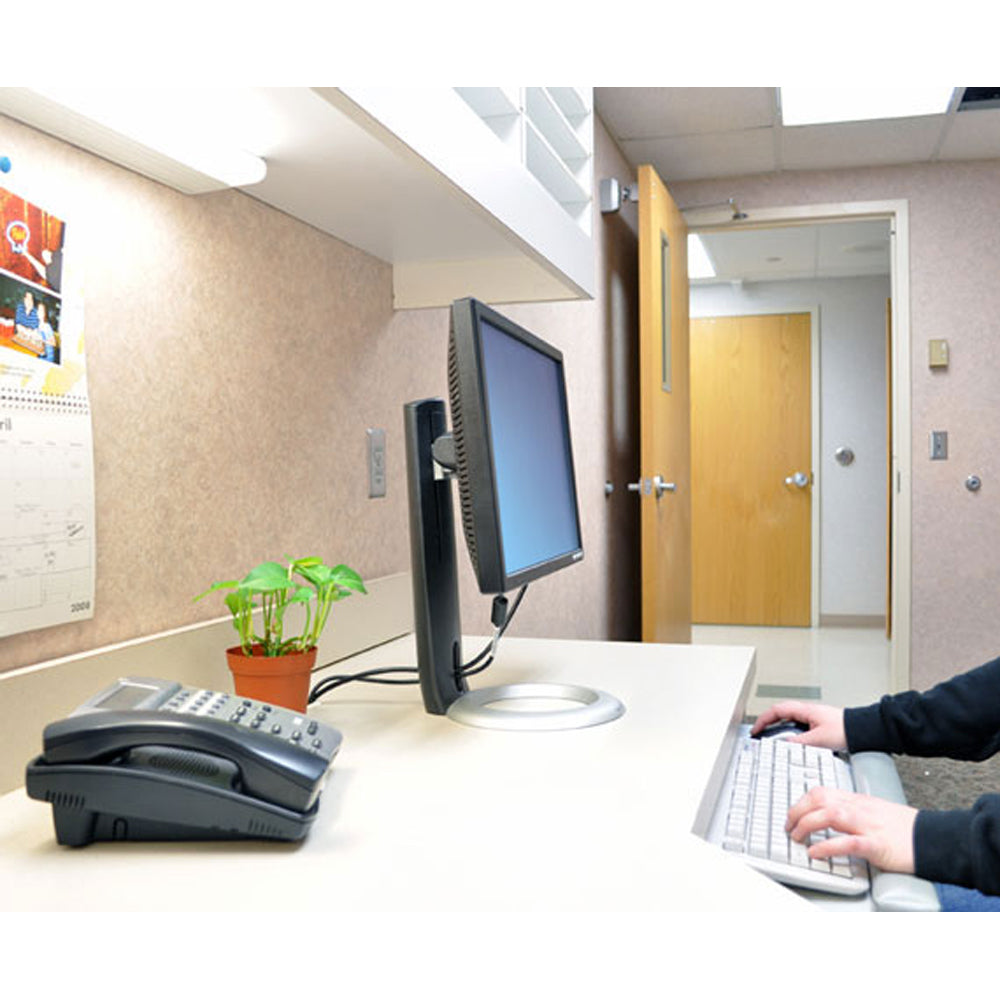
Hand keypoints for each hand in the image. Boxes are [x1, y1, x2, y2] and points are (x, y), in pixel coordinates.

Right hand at [750, 700, 846, 749]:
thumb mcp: (818, 739)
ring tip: (773, 739)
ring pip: (789, 720)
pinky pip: (797, 726)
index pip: (776, 711)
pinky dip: (790, 733)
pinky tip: (792, 743)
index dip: (763, 720)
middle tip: (760, 733)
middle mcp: (807, 711)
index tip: (755, 729)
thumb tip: (782, 745)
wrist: (862, 730)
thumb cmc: (845, 730)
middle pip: (780, 714)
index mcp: (804, 710)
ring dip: (779, 728)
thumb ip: (798, 742)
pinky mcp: (818, 724)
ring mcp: (812, 717)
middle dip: (768, 723)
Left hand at [786, 787, 917, 873]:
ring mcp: (868, 825)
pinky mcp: (877, 845)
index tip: (792, 814)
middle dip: (797, 811)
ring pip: (829, 815)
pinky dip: (827, 847)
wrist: (932, 838)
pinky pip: (847, 843)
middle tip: (788, 827)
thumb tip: (828, 817)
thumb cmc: (904, 829)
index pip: (821, 792)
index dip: (801, 802)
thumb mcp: (874, 812)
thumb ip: (852, 811)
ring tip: (797, 838)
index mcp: (857, 801)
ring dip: (806, 825)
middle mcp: (859, 809)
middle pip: (819, 799)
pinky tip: (815, 853)